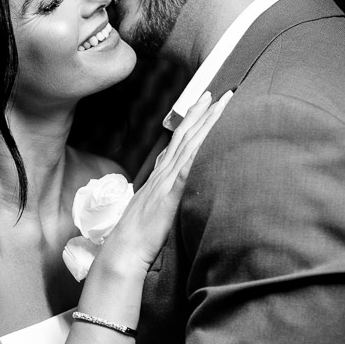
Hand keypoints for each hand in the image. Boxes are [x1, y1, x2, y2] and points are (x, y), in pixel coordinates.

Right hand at [106, 88, 231, 272]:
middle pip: (185, 136)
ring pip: (189, 145)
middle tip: (219, 92)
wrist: (122, 252)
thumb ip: (162, 194)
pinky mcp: (170, 196)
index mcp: (159, 177)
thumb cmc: (136, 237)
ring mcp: (165, 183)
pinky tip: (211, 137)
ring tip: (221, 104)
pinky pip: (187, 169)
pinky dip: (199, 151)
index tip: (204, 102)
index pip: (178, 141)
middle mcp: (163, 174)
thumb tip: (174, 187)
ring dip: (206, 123)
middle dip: (203, 112)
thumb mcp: (151, 209)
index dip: (191, 120)